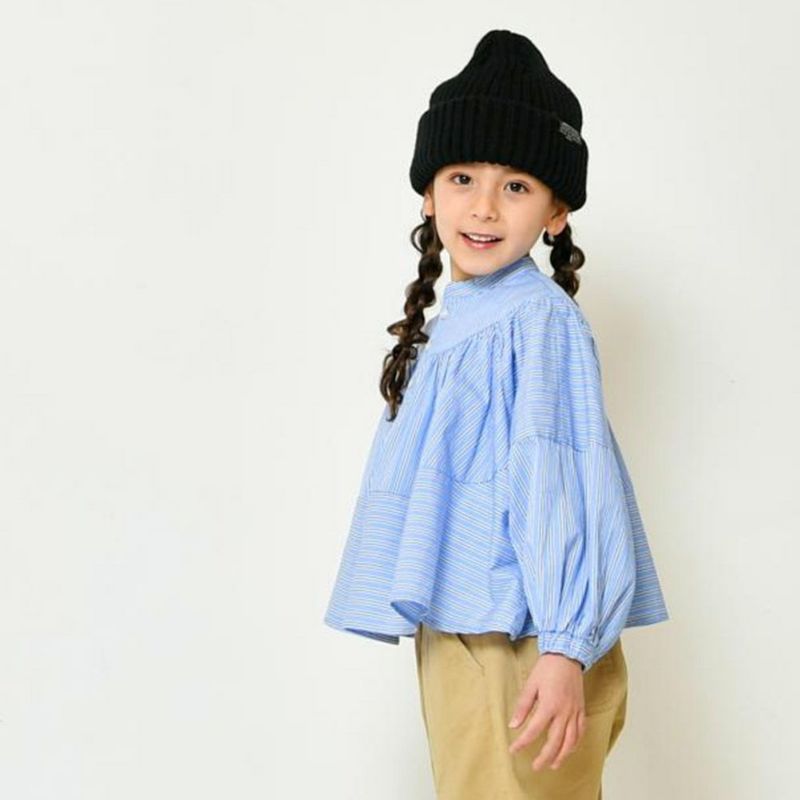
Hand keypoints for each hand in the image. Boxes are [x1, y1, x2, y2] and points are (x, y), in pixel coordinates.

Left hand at [507, 652, 586, 771]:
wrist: (567, 655)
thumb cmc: (547, 668)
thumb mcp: (530, 684)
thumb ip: (523, 706)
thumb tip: (513, 725)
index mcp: (549, 705)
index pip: (533, 731)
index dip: (522, 743)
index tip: (513, 750)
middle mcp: (564, 712)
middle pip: (554, 742)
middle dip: (544, 757)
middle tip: (535, 767)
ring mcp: (575, 712)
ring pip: (570, 741)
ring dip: (561, 756)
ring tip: (553, 765)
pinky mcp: (582, 710)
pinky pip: (580, 732)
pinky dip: (575, 744)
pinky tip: (568, 750)